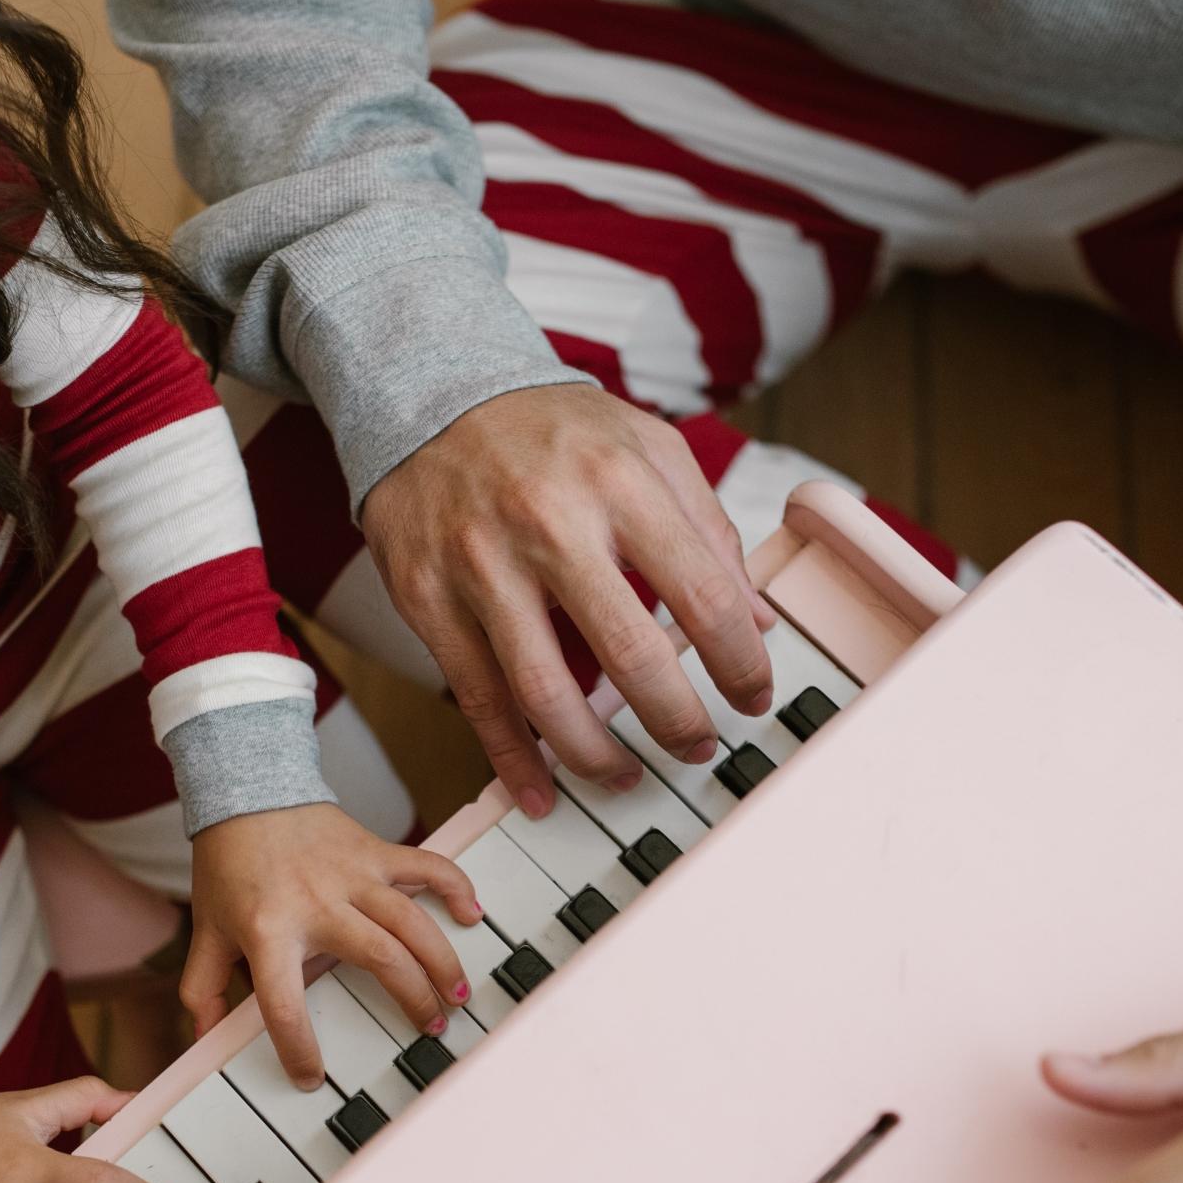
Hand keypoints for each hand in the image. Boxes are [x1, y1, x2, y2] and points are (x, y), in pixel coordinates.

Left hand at [182, 802, 482, 1086]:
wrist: (246, 789)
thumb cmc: (228, 863)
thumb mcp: (207, 928)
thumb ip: (203, 987)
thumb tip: (202, 1039)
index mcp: (269, 931)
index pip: (283, 1003)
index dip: (298, 1048)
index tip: (311, 1076)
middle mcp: (317, 904)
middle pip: (380, 958)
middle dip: (412, 998)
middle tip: (430, 1028)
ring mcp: (351, 875)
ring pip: (411, 921)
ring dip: (441, 959)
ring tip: (457, 993)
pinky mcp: (373, 851)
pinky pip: (424, 866)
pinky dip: (453, 887)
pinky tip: (471, 913)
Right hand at [361, 383, 777, 814]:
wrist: (430, 393)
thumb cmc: (552, 431)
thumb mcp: (647, 446)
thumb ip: (706, 530)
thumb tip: (753, 624)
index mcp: (620, 481)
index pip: (702, 596)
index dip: (739, 664)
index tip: (751, 698)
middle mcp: (550, 523)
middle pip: (630, 656)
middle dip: (676, 721)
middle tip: (697, 746)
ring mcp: (482, 564)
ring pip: (546, 694)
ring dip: (596, 756)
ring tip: (625, 776)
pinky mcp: (428, 598)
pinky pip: (477, 698)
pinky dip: (511, 758)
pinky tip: (542, 790)